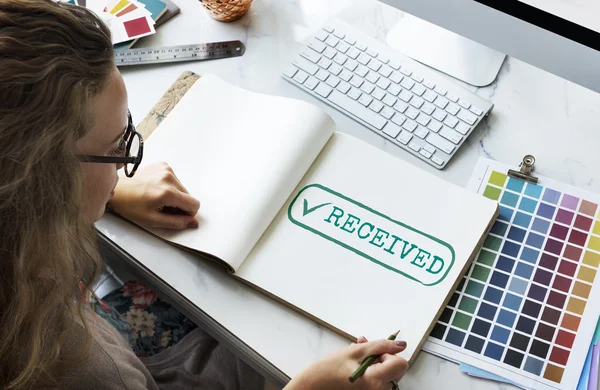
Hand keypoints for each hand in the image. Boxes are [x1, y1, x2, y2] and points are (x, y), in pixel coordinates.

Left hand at [108, 162, 200, 229]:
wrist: (116, 189)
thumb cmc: (129, 204)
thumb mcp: (152, 220)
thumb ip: (176, 222)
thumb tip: (193, 223)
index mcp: (168, 192)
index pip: (194, 204)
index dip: (188, 214)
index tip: (175, 215)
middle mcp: (169, 178)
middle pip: (188, 196)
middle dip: (179, 204)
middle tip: (162, 207)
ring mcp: (166, 169)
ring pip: (182, 188)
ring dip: (174, 195)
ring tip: (157, 197)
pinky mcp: (163, 165)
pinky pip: (175, 179)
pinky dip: (168, 186)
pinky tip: (156, 188)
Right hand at [285, 336, 407, 389]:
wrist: (313, 387)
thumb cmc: (328, 370)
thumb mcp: (354, 351)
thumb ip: (380, 346)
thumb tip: (400, 344)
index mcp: (375, 380)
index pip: (401, 364)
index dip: (389, 354)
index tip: (375, 351)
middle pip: (396, 370)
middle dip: (382, 356)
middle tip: (364, 349)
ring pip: (387, 373)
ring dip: (375, 361)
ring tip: (357, 355)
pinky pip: (379, 380)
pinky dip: (372, 370)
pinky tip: (357, 364)